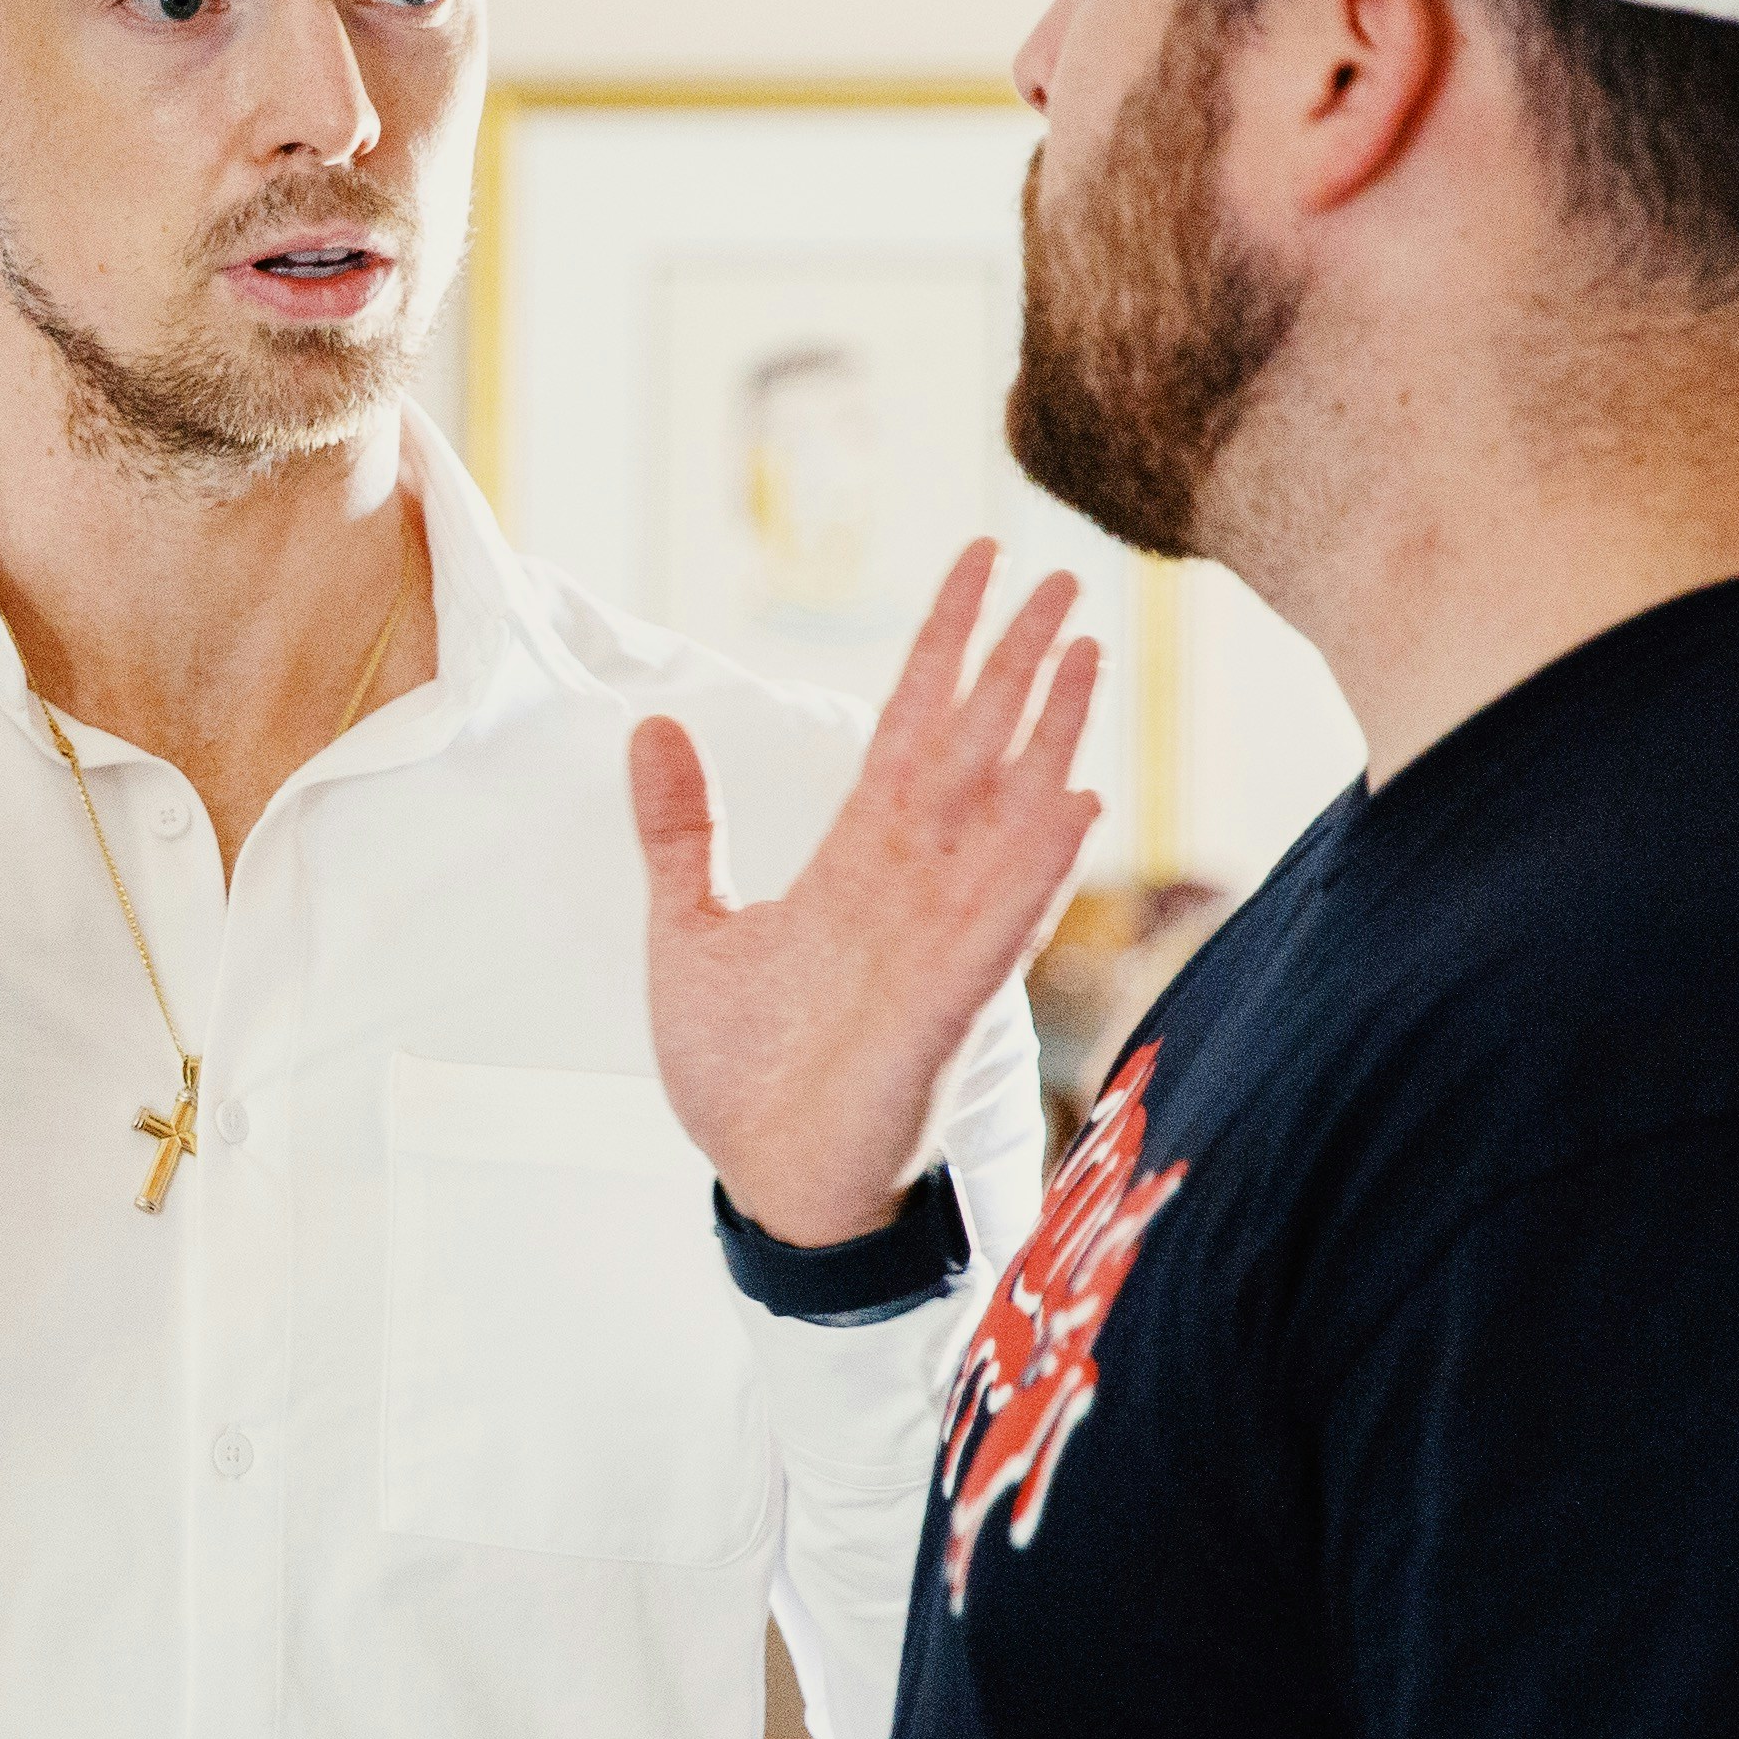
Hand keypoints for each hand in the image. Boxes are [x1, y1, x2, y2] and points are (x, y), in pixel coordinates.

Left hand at [631, 543, 1097, 1249]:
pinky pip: (998, 922)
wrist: (761, 1178)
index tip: (977, 559)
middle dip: (1017, 664)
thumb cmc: (743, 1071)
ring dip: (1047, 738)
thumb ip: (680, 831)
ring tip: (1084, 655)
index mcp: (859, 859)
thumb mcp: (691, 928)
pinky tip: (1074, 800)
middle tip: (1066, 575)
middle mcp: (914, 884)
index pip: (911, 724)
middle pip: (976, 748)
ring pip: (1007, 818)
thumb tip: (653, 725)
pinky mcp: (941, 1003)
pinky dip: (1035, 862)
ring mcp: (937, 939)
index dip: (944, 643)